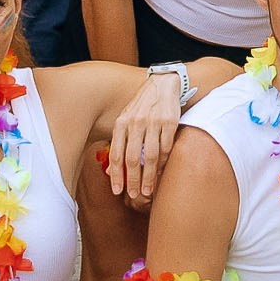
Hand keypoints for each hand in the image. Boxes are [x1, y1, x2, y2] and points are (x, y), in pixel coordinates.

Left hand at [104, 73, 186, 207]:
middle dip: (133, 180)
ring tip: (148, 191)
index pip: (116, 154)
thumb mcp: (125, 121)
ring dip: (149, 177)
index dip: (116, 175)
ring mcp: (153, 122)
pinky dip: (163, 162)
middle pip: (132, 158)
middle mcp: (135, 122)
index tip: (117, 192)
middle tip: (134, 196)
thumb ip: (118, 143)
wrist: (163, 85)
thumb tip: (110, 170)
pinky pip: (166, 147)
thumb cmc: (142, 107)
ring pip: (150, 156)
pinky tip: (161, 173)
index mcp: (121, 123)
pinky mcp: (170, 121)